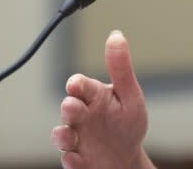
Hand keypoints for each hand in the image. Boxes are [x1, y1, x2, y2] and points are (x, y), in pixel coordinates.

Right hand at [51, 31, 151, 168]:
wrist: (125, 158)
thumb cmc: (126, 123)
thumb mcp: (129, 95)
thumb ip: (121, 67)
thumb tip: (116, 36)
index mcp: (94, 96)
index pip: (82, 86)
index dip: (78, 84)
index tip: (75, 84)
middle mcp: (81, 115)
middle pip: (70, 108)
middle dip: (69, 107)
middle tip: (71, 106)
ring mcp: (77, 138)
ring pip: (63, 135)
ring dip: (62, 135)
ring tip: (67, 136)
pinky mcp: (77, 159)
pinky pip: (70, 160)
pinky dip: (71, 159)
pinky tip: (76, 158)